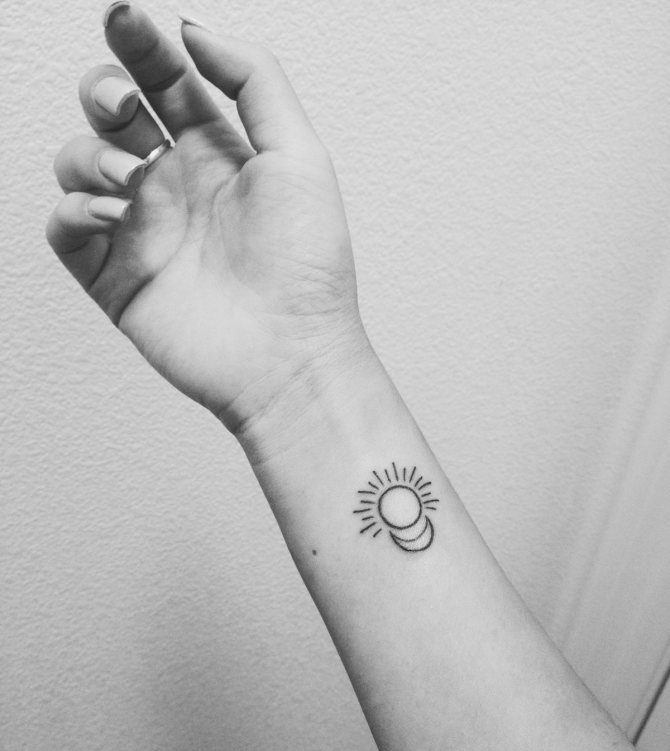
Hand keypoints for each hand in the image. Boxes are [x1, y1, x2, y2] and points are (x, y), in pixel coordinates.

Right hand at [47, 3, 370, 436]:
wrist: (291, 355)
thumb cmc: (307, 268)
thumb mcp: (300, 156)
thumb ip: (254, 81)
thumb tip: (195, 30)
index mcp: (218, 154)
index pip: (165, 82)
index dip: (140, 44)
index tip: (125, 19)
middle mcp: (175, 185)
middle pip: (112, 114)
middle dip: (103, 91)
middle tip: (125, 107)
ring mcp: (142, 229)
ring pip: (78, 162)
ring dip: (91, 153)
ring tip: (133, 177)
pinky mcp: (115, 276)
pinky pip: (65, 227)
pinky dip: (75, 210)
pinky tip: (114, 215)